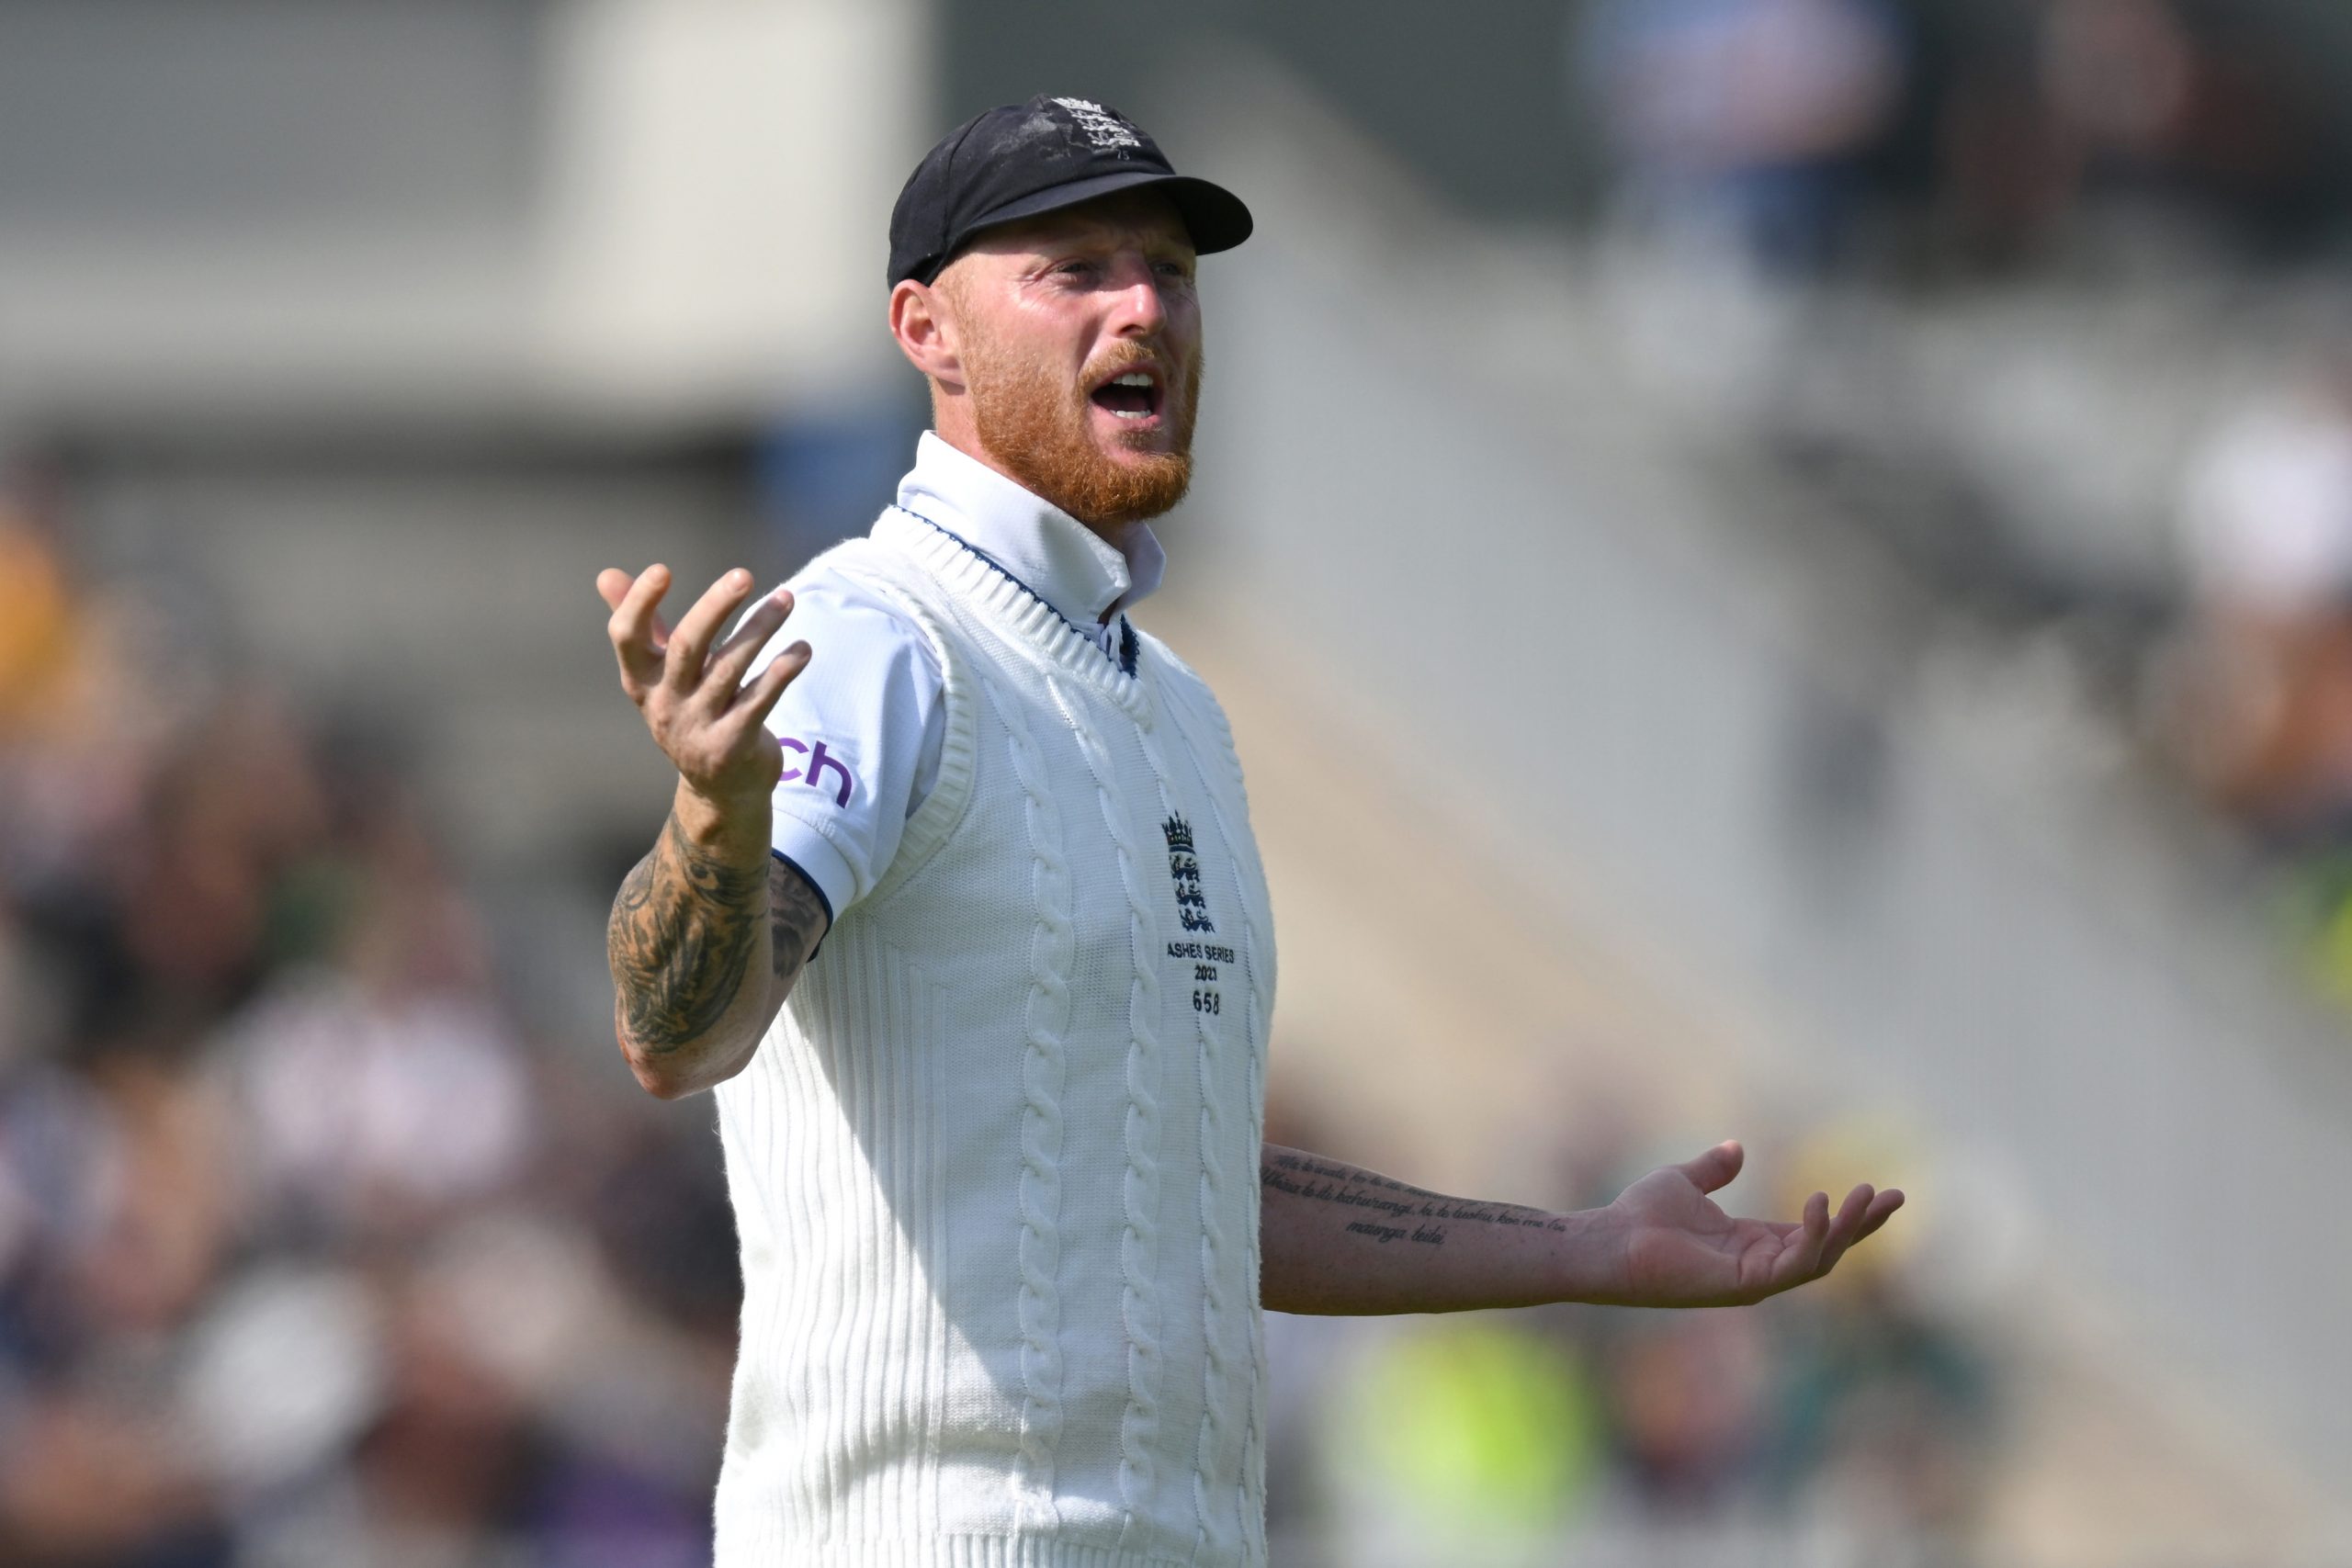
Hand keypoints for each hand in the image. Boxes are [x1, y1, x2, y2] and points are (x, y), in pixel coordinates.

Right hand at [597, 565, 809, 809]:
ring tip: (786, 599)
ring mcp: (698, 727)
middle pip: (686, 647)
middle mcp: (665, 703)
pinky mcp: (733, 746)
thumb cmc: (691, 713)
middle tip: (743, 575)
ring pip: (730, 668)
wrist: (719, 789)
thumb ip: (642, 625)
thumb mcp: (661, 673)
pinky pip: (759, 702)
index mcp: (642, 680)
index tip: (661, 570)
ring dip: (760, 629)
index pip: (627, 638)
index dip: (639, 603)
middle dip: (714, 607)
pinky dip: (781, 672)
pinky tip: (801, 649)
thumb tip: (607, 574)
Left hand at [1600, 1141, 1901, 1307]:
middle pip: (1828, 1249)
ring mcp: (1754, 1280)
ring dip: (1847, 1229)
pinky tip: (1820, 1205)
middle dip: (1863, 1224)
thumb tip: (1736, 1148)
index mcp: (1751, 1243)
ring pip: (1819, 1259)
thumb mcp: (1684, 1181)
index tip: (1879, 1189)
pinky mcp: (1743, 1286)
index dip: (1846, 1214)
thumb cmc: (1638, 1216)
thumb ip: (1714, 1169)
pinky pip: (1792, 1265)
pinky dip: (1812, 1237)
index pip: (1813, 1232)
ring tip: (1867, 1196)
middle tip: (1895, 1195)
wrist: (1608, 1240)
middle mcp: (1759, 1265)